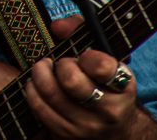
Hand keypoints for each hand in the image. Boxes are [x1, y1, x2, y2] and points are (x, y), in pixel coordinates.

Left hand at [24, 16, 156, 138]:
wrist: (116, 129)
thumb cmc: (104, 83)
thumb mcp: (105, 56)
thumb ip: (81, 29)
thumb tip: (58, 28)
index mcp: (123, 86)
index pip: (101, 66)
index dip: (87, 56)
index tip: (84, 56)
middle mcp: (109, 110)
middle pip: (71, 80)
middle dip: (60, 65)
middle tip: (61, 63)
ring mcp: (88, 127)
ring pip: (51, 94)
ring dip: (40, 75)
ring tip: (43, 69)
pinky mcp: (68, 135)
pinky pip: (40, 109)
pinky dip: (32, 91)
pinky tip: (37, 85)